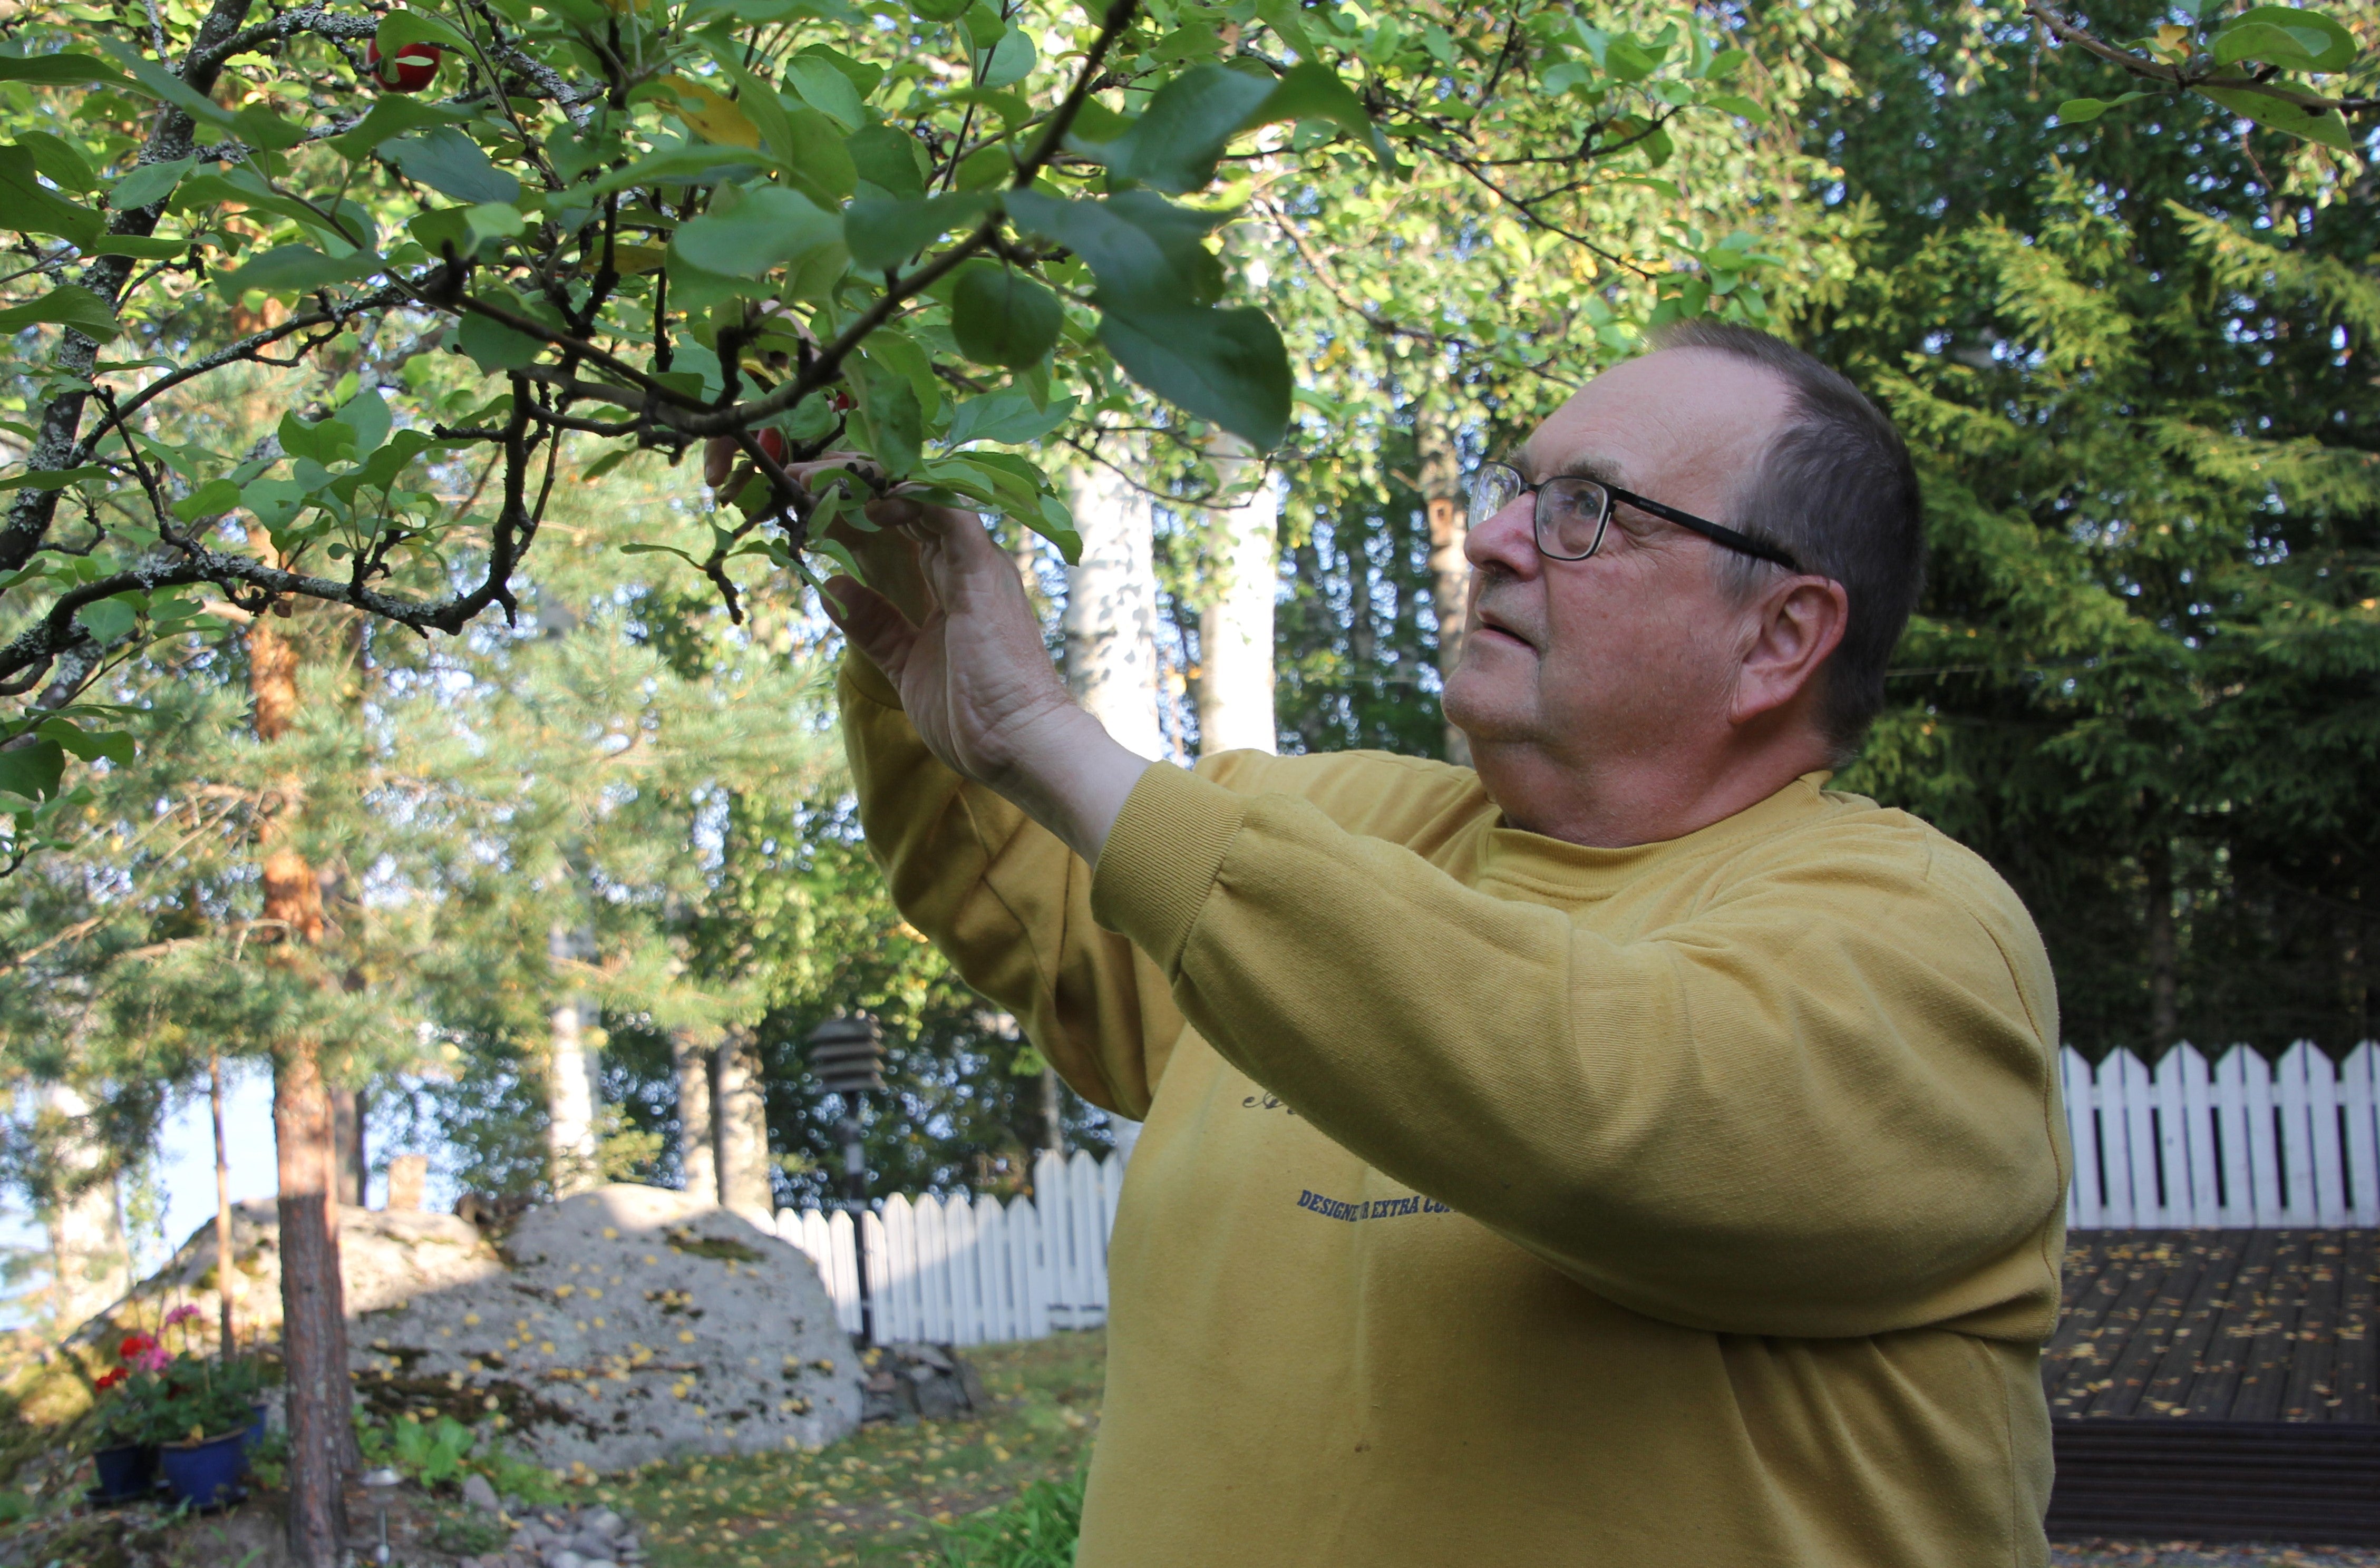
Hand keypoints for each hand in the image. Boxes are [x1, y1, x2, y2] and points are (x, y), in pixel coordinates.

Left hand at [821, 496, 1152, 863]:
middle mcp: (967, 561)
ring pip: (924, 494)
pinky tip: (867, 503)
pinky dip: (908, 498)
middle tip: (803, 478)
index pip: (903, 523)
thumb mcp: (905, 663)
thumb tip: (833, 589)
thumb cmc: (974, 715)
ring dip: (869, 482)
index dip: (856, 507)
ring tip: (821, 480)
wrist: (1016, 745)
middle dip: (854, 482)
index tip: (809, 503)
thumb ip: (874, 625)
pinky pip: (947, 513)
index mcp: (953, 579)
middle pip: (908, 499)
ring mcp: (977, 563)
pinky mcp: (981, 572)